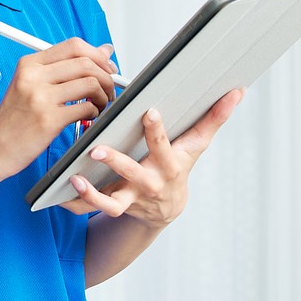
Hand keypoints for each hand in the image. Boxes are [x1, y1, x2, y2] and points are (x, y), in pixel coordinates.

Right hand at [0, 39, 118, 179]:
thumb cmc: (15, 119)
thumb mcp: (32, 86)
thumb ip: (65, 68)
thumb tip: (103, 50)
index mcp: (29, 64)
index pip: (74, 45)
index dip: (97, 55)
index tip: (106, 67)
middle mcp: (33, 76)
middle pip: (85, 62)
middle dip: (106, 76)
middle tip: (109, 89)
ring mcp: (40, 97)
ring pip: (90, 83)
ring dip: (104, 95)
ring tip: (100, 105)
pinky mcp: (48, 120)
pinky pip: (86, 108)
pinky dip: (95, 112)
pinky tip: (90, 116)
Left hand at [56, 88, 245, 226]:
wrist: (166, 209)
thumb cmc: (178, 166)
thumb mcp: (196, 145)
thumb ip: (214, 118)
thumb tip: (238, 90)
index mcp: (169, 165)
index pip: (163, 147)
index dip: (157, 132)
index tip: (149, 112)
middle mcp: (150, 184)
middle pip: (133, 174)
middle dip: (116, 163)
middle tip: (97, 149)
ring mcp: (131, 199)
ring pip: (112, 201)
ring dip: (93, 193)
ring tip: (75, 178)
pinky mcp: (114, 207)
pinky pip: (93, 210)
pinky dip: (77, 203)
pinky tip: (62, 191)